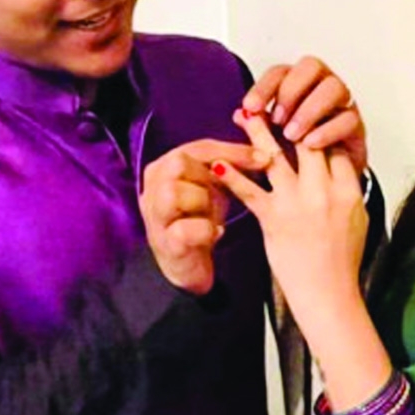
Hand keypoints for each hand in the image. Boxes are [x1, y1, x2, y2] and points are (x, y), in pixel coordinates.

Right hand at [140, 139, 268, 294]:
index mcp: (162, 168)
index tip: (263, 156)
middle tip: (224, 194)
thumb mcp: (212, 188)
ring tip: (212, 217)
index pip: (198, 148)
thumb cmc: (199, 221)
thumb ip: (225, 166)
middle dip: (211, 177)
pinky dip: (206, 230)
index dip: (232, 150)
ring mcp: (154, 217)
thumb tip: (262, 148)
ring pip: (175, 192)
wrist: (189, 265)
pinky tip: (214, 234)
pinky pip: (186, 228)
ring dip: (204, 203)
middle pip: (180, 163)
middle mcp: (151, 189)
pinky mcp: (165, 244)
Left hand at [213, 113, 367, 339]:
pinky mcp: (273, 219)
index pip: (335, 145)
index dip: (320, 126)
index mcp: (348, 190)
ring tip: (243, 113)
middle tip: (273, 100)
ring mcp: (297, 204)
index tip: (306, 112)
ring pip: (275, 156)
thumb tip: (345, 169)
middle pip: (307, 141)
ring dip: (256, 132)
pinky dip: (233, 176)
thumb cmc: (343, 262)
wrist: (328, 294)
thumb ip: (350, 191)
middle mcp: (324, 191)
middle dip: (290, 117)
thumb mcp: (359, 220)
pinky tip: (218, 163)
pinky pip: (250, 191)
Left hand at [240, 56, 366, 174]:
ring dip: (309, 110)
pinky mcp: (356, 125)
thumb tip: (239, 116)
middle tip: (276, 119)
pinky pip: (348, 118)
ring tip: (292, 135)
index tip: (250, 107)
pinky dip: (328, 130)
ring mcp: (341, 103)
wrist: (324, 184)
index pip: (280, 72)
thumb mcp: (271, 143)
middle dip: (291, 91)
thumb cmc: (297, 157)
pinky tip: (311, 143)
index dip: (264, 86)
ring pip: (333, 88)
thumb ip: (258, 128)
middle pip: (311, 67)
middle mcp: (320, 86)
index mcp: (297, 84)